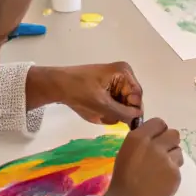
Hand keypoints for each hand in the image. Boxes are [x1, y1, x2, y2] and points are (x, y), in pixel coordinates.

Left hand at [25, 63, 142, 126]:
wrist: (57, 85)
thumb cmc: (79, 92)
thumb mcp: (103, 105)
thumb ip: (123, 113)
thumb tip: (138, 119)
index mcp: (124, 73)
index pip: (137, 96)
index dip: (132, 111)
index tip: (123, 123)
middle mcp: (123, 74)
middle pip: (130, 100)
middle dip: (119, 111)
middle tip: (105, 116)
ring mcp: (115, 80)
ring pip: (122, 103)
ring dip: (111, 112)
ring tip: (97, 112)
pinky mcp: (107, 86)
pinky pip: (114, 102)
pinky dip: (106, 109)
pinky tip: (95, 109)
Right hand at [106, 118, 183, 195]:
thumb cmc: (123, 177)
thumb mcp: (126, 150)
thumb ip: (142, 140)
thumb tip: (154, 135)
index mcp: (139, 138)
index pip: (159, 122)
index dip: (159, 130)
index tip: (156, 138)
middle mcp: (155, 146)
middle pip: (174, 134)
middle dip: (169, 142)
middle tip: (162, 152)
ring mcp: (167, 160)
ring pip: (178, 151)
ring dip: (172, 157)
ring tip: (161, 169)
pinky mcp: (175, 174)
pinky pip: (178, 167)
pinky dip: (171, 172)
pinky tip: (161, 180)